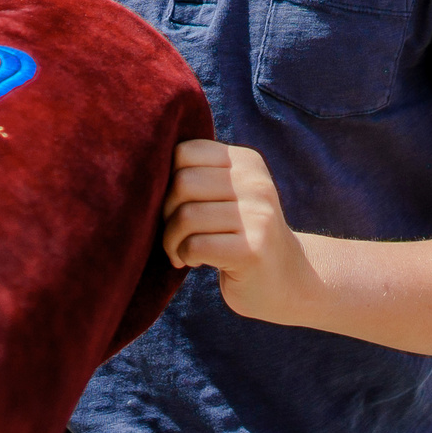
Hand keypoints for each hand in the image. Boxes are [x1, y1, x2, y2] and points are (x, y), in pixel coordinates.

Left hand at [162, 140, 316, 325]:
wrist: (289, 280)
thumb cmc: (242, 235)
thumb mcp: (229, 195)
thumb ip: (199, 177)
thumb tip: (143, 169)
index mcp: (247, 162)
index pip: (184, 152)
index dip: (167, 180)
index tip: (176, 205)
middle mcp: (256, 183)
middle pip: (181, 183)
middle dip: (165, 214)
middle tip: (174, 234)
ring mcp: (258, 215)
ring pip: (185, 216)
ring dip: (172, 241)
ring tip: (181, 252)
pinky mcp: (253, 249)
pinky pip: (195, 245)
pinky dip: (185, 256)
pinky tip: (194, 261)